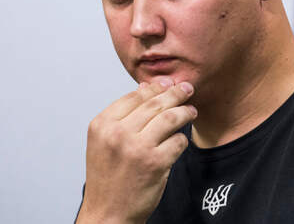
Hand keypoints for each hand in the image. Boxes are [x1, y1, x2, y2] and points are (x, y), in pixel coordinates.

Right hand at [76, 79, 196, 223]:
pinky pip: (178, 141)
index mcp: (102, 125)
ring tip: (191, 111)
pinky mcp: (155, 163)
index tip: (168, 83)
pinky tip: (182, 138)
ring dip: (185, 111)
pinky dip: (182, 138)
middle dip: (175, 93)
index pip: (134, 96)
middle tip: (187, 89)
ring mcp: (137, 148)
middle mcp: (117, 133)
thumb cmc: (108, 178)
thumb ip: (122, 116)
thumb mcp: (103, 142)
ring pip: (170, 118)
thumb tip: (147, 87)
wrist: (108, 214)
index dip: (155, 87)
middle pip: (154, 103)